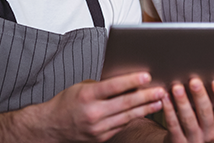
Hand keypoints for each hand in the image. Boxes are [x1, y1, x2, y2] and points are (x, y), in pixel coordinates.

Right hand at [41, 72, 165, 141]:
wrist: (51, 127)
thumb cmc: (66, 103)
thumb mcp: (81, 87)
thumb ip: (102, 85)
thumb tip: (125, 80)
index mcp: (86, 96)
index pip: (113, 87)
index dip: (131, 81)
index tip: (146, 76)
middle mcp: (93, 113)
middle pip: (125, 103)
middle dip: (146, 96)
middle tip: (161, 90)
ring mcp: (97, 128)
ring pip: (127, 116)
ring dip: (145, 108)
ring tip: (159, 101)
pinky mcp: (101, 138)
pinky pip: (121, 126)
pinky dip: (134, 118)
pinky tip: (145, 112)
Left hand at [161, 78, 213, 142]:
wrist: (183, 142)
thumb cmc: (197, 124)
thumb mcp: (207, 116)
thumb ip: (208, 101)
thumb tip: (204, 74)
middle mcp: (210, 133)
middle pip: (206, 113)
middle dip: (200, 95)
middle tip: (194, 81)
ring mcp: (195, 139)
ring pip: (188, 119)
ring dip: (182, 102)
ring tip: (177, 88)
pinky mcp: (179, 142)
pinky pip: (173, 125)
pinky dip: (169, 110)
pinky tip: (165, 99)